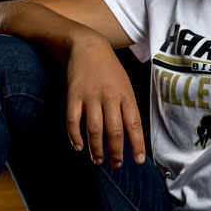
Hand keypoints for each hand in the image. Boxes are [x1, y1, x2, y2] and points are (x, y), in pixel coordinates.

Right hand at [64, 34, 145, 167]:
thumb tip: (130, 134)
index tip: (137, 160)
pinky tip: (78, 146)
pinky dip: (74, 136)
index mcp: (126, 94)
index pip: (134, 124)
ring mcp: (90, 96)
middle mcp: (109, 96)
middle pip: (114, 132)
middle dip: (115, 152)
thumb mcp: (125, 84)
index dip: (136, 144)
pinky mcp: (73, 95)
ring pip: (94, 130)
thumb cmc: (109, 69)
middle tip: (116, 164)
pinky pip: (73, 121)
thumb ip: (127, 107)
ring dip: (96, 149)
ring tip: (98, 160)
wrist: (87, 45)